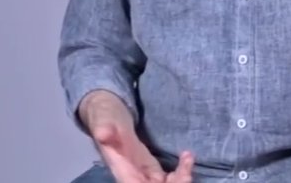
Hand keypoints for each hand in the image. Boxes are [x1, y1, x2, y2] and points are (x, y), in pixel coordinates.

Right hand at [78, 90, 194, 182]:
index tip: (164, 179)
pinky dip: (181, 171)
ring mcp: (144, 174)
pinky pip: (169, 179)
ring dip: (180, 178)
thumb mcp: (103, 119)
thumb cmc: (104, 116)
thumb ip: (104, 128)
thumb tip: (103, 133)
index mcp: (121, 170)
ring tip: (188, 157)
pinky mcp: (153, 169)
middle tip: (186, 170)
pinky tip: (187, 157)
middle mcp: (133, 176)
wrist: (108, 113)